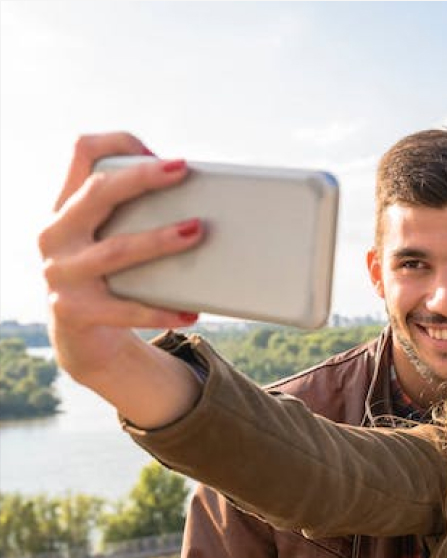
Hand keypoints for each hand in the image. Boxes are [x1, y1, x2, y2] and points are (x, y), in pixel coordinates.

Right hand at [38, 132, 203, 423]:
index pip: (82, 154)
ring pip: (116, 251)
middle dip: (141, 178)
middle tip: (181, 170)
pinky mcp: (74, 311)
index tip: (156, 150)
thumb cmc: (111, 275)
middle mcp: (56, 235)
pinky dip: (161, 311)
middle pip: (97, 193)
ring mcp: (61, 274)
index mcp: (66, 207)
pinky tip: (190, 310)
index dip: (117, 143)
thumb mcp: (110, 237)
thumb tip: (201, 194)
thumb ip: (135, 213)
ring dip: (160, 240)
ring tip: (197, 232)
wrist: (82, 336)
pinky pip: (124, 310)